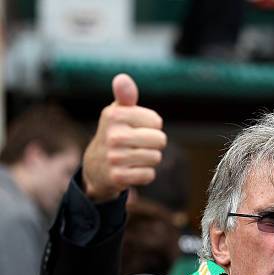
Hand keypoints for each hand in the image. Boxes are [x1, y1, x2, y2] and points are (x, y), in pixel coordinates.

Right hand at [82, 73, 166, 201]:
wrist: (95, 168)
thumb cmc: (114, 134)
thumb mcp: (117, 112)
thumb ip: (125, 95)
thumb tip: (122, 79)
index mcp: (114, 116)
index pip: (156, 121)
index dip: (152, 126)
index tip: (137, 129)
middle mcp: (113, 136)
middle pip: (160, 140)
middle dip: (154, 144)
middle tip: (138, 145)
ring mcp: (115, 158)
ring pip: (156, 158)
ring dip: (150, 159)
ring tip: (134, 157)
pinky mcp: (118, 177)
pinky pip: (149, 175)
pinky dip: (145, 174)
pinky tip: (132, 170)